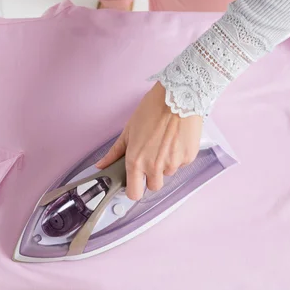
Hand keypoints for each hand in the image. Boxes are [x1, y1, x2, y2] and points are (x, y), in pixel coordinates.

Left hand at [96, 82, 202, 200]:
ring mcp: (173, 163)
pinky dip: (178, 155)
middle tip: (151, 158)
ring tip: (165, 142)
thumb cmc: (152, 109)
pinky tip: (176, 139)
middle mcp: (154, 167)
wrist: (178, 96)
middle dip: (152, 177)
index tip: (134, 183)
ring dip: (166, 164)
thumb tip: (101, 165)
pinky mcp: (188, 157)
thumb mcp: (128, 130)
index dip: (134, 190)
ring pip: (168, 173)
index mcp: (136, 161)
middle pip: (154, 186)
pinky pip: (181, 164)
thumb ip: (115, 152)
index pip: (134, 193)